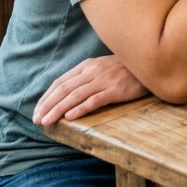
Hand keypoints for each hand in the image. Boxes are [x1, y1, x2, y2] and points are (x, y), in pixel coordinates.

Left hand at [32, 55, 147, 125]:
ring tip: (47, 122)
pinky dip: (80, 108)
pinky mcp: (116, 90)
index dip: (46, 97)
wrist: (150, 64)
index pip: (60, 82)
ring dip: (58, 110)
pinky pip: (94, 100)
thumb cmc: (125, 69)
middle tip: (36, 120)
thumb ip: (85, 76)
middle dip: (48, 105)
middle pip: (64, 89)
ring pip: (75, 96)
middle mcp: (93, 71)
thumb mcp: (102, 67)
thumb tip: (64, 92)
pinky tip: (70, 117)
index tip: (37, 110)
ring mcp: (105, 80)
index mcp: (87, 65)